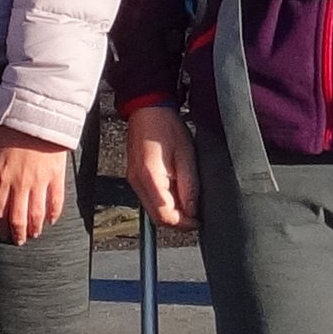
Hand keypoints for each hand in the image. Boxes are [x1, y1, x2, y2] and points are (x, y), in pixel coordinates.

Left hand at [0, 130, 70, 243]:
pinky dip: (53, 214)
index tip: (1, 233)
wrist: (38, 115)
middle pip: (18, 218)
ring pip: (37, 214)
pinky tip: (50, 220)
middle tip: (17, 241)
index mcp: (2, 177)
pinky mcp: (57, 177)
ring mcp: (40, 182)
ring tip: (33, 235)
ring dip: (34, 228)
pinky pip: (56, 201)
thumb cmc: (11, 128)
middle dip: (17, 233)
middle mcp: (21, 184)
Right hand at [122, 101, 195, 231]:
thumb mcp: (186, 156)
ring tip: (187, 197)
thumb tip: (193, 211)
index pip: (164, 216)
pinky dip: (164, 201)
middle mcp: (138, 182)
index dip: (184, 223)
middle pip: (157, 217)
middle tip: (195, 213)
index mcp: (150, 177)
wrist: (148, 110)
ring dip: (172, 211)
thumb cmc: (166, 126)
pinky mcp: (135, 177)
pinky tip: (176, 190)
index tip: (198, 221)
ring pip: (153, 210)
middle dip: (178, 220)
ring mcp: (134, 181)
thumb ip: (189, 187)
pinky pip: (150, 199)